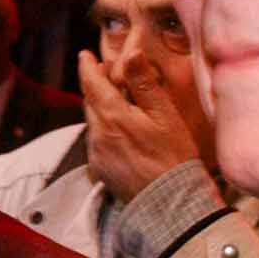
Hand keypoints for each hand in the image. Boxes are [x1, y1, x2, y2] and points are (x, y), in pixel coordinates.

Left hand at [79, 49, 201, 201]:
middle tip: (105, 71)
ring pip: (92, 121)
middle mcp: (98, 134)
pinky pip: (96, 141)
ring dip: (100, 107)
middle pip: (89, 101)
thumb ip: (144, 84)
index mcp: (113, 117)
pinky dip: (104, 129)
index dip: (88, 67)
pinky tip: (120, 130)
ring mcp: (97, 154)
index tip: (85, 55)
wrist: (169, 202)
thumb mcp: (165, 115)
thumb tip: (131, 54)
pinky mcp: (100, 169)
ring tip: (116, 99)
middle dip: (95, 84)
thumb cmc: (173, 156)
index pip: (92, 84)